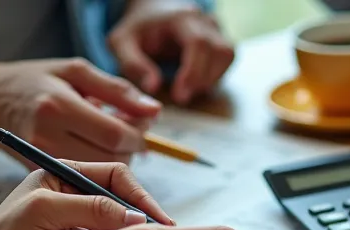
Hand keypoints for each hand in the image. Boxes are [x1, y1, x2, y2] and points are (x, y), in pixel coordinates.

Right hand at [0, 58, 161, 162]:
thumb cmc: (33, 81)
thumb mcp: (74, 72)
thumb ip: (117, 91)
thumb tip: (154, 110)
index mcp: (58, 106)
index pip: (114, 134)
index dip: (137, 136)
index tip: (142, 128)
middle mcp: (46, 135)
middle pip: (109, 160)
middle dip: (129, 152)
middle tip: (131, 136)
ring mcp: (38, 158)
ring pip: (97, 176)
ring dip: (115, 164)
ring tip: (111, 142)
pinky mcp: (35, 174)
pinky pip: (79, 183)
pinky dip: (96, 173)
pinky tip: (93, 153)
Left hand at [0, 161, 172, 229]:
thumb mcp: (41, 213)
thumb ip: (88, 207)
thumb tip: (137, 218)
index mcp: (65, 176)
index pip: (117, 176)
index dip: (141, 197)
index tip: (158, 222)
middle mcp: (77, 198)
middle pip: (127, 201)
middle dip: (148, 220)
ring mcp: (81, 227)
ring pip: (125, 228)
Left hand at [109, 0, 233, 103]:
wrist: (152, 13)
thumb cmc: (137, 30)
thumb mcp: (122, 43)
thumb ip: (133, 64)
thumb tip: (152, 87)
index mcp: (179, 18)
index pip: (198, 43)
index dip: (193, 72)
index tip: (179, 96)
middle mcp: (203, 20)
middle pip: (219, 50)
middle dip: (202, 80)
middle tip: (181, 97)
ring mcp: (215, 27)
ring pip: (227, 55)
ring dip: (211, 78)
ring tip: (188, 87)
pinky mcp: (221, 37)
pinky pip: (228, 58)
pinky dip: (215, 74)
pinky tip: (195, 80)